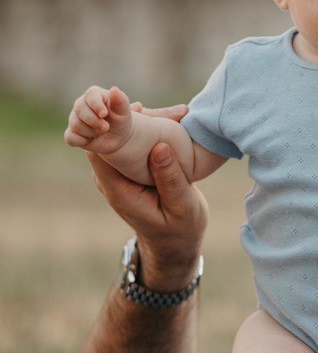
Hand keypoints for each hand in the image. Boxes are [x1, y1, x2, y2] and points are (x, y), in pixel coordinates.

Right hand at [65, 85, 134, 153]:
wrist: (119, 137)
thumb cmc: (121, 119)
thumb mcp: (124, 111)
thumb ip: (120, 100)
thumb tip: (114, 89)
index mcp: (94, 95)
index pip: (91, 95)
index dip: (96, 104)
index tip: (104, 114)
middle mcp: (81, 104)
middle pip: (80, 110)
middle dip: (95, 121)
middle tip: (106, 127)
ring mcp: (74, 118)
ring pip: (76, 125)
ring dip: (92, 132)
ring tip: (102, 131)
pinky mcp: (71, 133)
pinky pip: (70, 138)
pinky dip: (83, 141)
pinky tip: (91, 139)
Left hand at [87, 104, 207, 292]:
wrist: (175, 242)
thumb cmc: (180, 228)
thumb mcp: (182, 206)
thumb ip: (170, 178)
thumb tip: (159, 145)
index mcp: (119, 191)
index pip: (100, 151)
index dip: (110, 128)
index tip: (135, 109)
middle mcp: (112, 180)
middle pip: (108, 140)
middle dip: (131, 120)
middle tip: (171, 110)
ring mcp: (120, 174)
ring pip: (121, 139)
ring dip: (143, 123)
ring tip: (176, 113)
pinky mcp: (130, 169)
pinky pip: (132, 144)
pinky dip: (149, 131)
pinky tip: (171, 122)